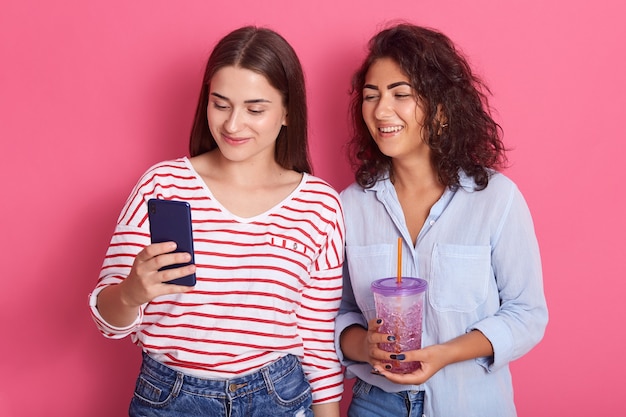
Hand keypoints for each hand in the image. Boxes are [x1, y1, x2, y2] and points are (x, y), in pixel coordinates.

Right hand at [119, 241, 195, 306]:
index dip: (162, 247)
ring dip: (181, 271)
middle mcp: (141, 270)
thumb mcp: (144, 263)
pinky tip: (191, 285)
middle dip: (175, 258)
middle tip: (188, 256)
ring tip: (193, 267)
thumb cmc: (143, 272)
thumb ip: (157, 256)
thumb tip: (180, 251)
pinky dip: (181, 287)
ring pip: (166, 275)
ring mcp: (146, 282)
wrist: (129, 293)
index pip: (149, 250)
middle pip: (159, 261)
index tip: (175, 244)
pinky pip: (169, 289)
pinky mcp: (152, 292)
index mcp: (140, 259)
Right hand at [365, 318, 410, 368]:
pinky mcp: (372, 361)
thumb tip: (403, 315)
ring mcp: (370, 351)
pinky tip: (390, 366)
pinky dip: (383, 366)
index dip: (376, 323)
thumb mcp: (379, 331)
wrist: (364, 350)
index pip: (371, 325)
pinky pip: (377, 364)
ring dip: (385, 355)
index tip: (382, 321)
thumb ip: (388, 326)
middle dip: (382, 338)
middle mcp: (370, 341)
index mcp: (372, 331)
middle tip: (393, 338)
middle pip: (373, 338)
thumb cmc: (377, 339)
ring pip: (376, 353)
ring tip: (395, 356)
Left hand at [370, 329, 492, 384]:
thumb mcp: (424, 353)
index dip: (388, 375)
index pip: (400, 379)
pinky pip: (403, 370)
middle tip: (374, 366)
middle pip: (398, 379)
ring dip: (389, 371)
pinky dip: (395, 367)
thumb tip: (397, 356)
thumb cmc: (438, 354)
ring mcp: (416, 374)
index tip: (379, 370)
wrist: (449, 352)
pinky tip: (389, 362)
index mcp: (418, 377)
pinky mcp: (416, 369)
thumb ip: (410, 355)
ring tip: (378, 365)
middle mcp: (416, 378)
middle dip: (386, 374)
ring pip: (399, 375)